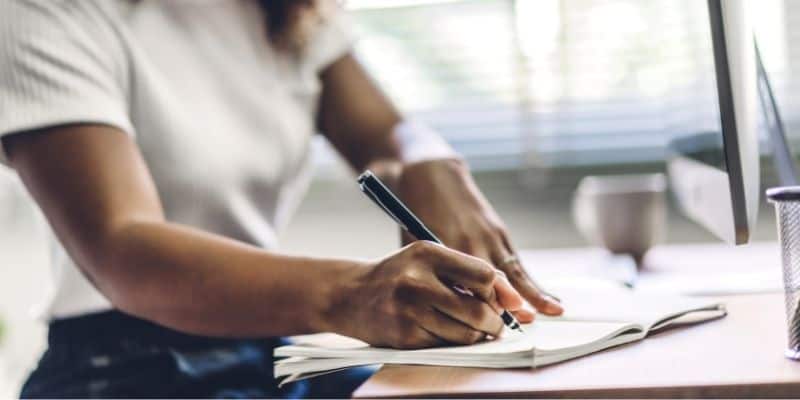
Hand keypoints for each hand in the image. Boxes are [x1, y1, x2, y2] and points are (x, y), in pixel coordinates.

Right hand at [327, 241, 524, 348]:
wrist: (349, 294)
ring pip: (465, 333)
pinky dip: (452, 343)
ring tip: (472, 329)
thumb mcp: (427, 259)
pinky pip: (446, 345)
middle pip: (478, 310)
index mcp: (427, 253)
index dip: (497, 292)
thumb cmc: (398, 274)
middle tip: (494, 325)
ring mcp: (409, 310)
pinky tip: (445, 332)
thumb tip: (514, 299)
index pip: (482, 275)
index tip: (497, 300)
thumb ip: (467, 272)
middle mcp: (417, 280)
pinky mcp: (404, 336)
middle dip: (494, 322)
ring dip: (476, 336)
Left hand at [396, 159, 562, 319]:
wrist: (431, 174)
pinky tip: (547, 300)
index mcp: (445, 244)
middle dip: (504, 304)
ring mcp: (488, 235)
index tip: (481, 327)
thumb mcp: (412, 241)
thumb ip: (430, 271)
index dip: (473, 306)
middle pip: (491, 278)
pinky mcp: (498, 233)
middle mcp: (470, 241)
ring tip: (550, 312)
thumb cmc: (414, 213)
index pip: (462, 283)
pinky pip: (516, 262)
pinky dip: (530, 283)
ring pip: (511, 270)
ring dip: (530, 293)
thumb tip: (441, 306)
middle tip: (518, 326)